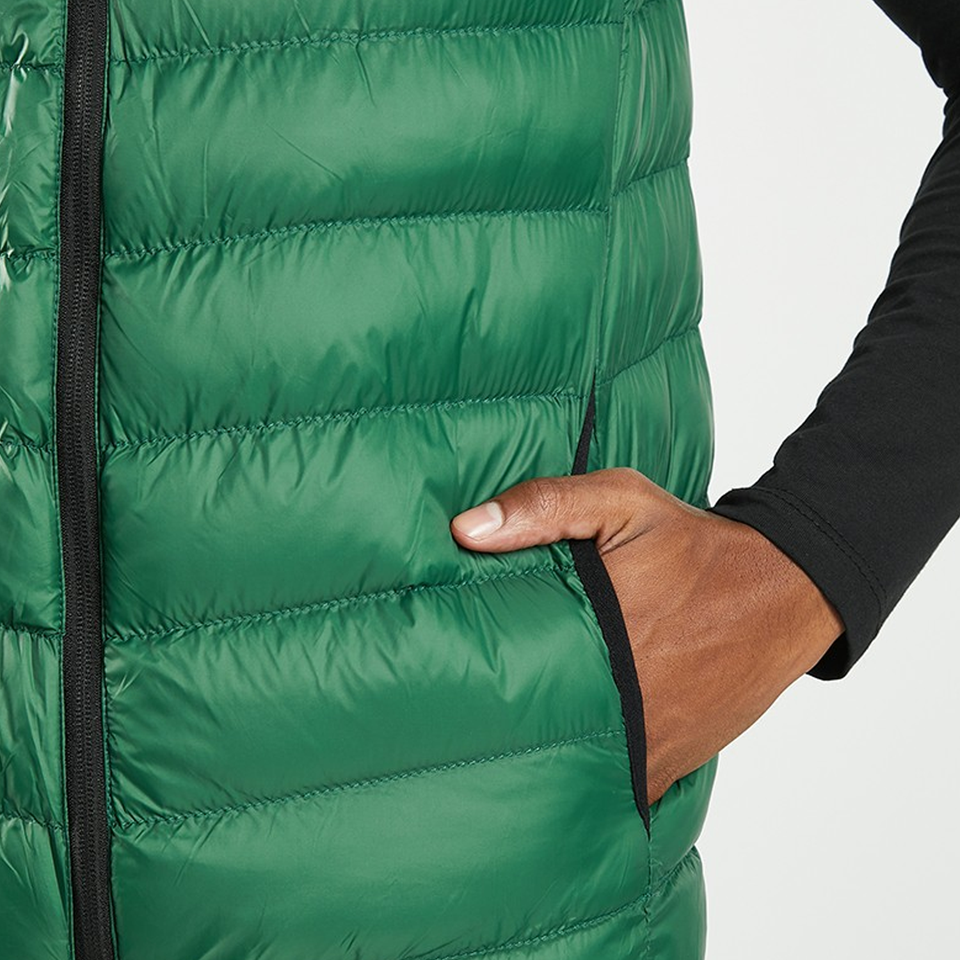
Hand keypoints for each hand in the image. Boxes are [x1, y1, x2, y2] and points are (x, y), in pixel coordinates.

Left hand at [449, 468, 844, 805]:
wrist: (783, 590)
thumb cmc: (695, 545)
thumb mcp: (621, 502)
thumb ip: (545, 506)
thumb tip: (466, 529)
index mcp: (599, 635)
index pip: (510, 676)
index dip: (469, 682)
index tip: (437, 680)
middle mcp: (623, 700)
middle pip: (533, 732)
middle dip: (496, 725)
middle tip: (457, 716)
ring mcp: (649, 741)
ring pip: (572, 769)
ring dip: (541, 756)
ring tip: (504, 739)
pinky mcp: (671, 761)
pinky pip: (615, 785)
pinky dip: (588, 776)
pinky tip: (563, 757)